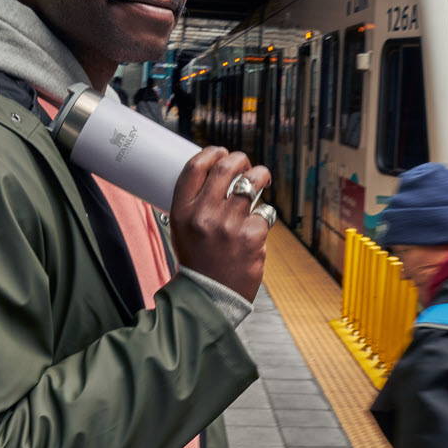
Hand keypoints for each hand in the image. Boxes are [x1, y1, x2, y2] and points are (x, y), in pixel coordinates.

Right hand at [170, 147, 271, 301]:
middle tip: (244, 163)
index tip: (220, 152)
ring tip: (261, 178)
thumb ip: (195, 202)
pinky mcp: (252, 236)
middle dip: (240, 159)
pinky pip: (265, 212)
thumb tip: (215, 173)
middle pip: (225, 168)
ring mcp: (229, 224)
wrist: (210, 295)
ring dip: (260, 175)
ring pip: (253, 183)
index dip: (211, 153)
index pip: (196, 168)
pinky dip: (264, 216)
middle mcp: (204, 214)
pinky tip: (257, 225)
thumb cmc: (197, 260)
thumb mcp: (181, 229)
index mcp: (182, 211)